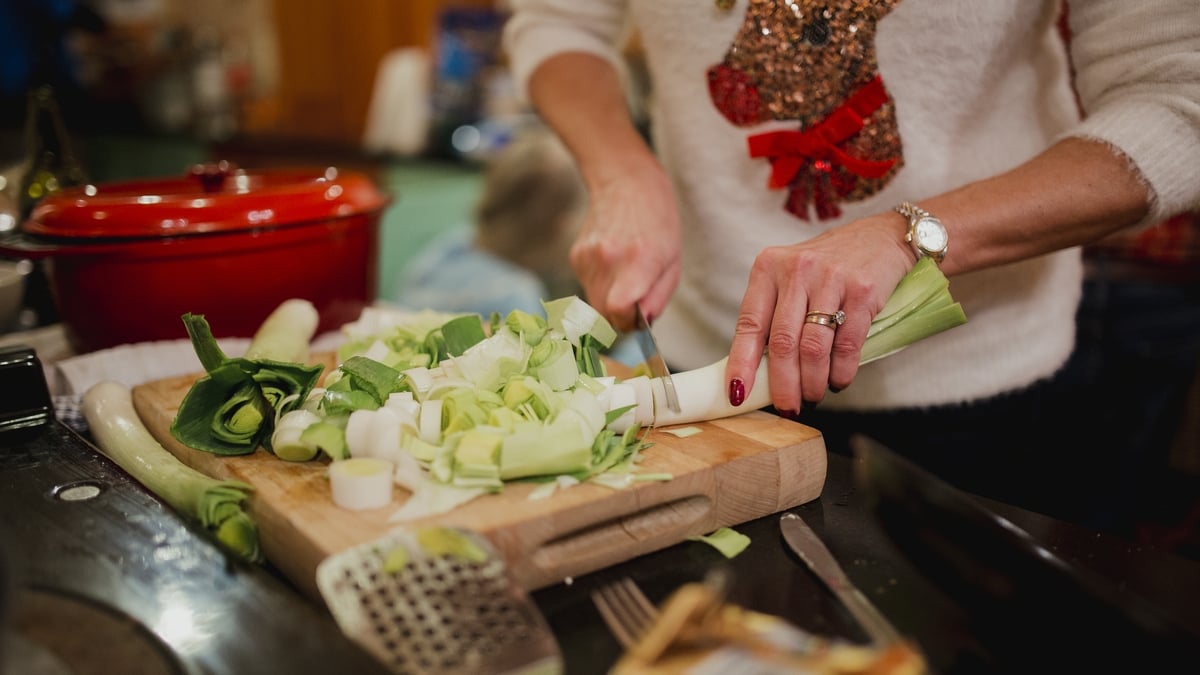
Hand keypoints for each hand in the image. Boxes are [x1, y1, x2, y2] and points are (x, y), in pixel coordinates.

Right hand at [569, 157, 681, 331]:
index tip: (637, 319)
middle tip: (634, 302)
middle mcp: (608, 260)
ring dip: (609, 299)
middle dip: (619, 318)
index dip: (627, 323)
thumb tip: (639, 326)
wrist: (627, 184)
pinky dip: (600, 284)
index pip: (618, 310)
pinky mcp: (576, 257)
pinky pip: (587, 286)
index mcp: (639, 261)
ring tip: (625, 272)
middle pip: (603, 315)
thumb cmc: (658, 224)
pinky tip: (612, 262)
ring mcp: (587, 257)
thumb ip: (657, 299)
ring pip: (594, 303)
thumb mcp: (673, 264)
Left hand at [725, 213, 914, 414]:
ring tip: (813, 396)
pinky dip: (841, 372)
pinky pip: (847, 345)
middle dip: (783, 384)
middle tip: (787, 406)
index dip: (742, 363)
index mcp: (769, 267)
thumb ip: (774, 315)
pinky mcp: (863, 291)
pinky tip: (838, 380)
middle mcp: (797, 270)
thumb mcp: (791, 278)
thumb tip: (757, 371)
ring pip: (814, 348)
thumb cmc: (827, 267)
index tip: (737, 392)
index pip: (749, 323)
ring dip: (812, 382)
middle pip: (782, 342)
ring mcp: (831, 278)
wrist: (881, 237)